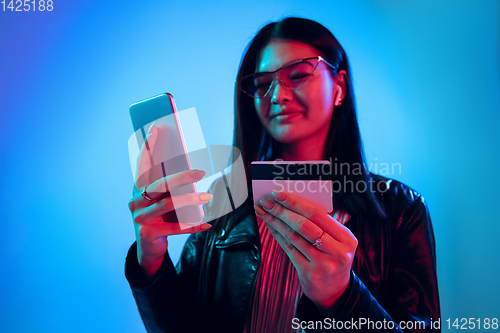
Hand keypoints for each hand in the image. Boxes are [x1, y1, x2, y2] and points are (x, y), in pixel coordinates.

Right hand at [128, 123, 212, 275]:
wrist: (148, 247)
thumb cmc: (160, 217)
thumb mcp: (161, 200)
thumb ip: (170, 188)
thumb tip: (194, 172)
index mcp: (139, 188)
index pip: (142, 163)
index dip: (149, 145)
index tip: (156, 128)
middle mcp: (136, 200)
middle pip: (159, 184)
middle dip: (181, 177)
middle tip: (201, 172)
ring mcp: (141, 217)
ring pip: (167, 205)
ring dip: (189, 201)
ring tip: (207, 197)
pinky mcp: (149, 233)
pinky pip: (174, 228)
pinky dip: (191, 226)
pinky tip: (205, 224)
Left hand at [254, 191, 356, 314]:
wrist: (335, 290)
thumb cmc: (332, 256)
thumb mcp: (336, 240)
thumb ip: (322, 224)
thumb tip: (291, 202)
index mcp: (347, 238)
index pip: (318, 214)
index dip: (296, 203)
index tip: (279, 194)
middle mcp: (337, 251)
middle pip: (304, 225)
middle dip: (282, 211)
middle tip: (266, 202)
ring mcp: (324, 264)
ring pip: (294, 237)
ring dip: (276, 222)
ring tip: (263, 212)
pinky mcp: (309, 274)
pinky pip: (289, 250)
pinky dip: (278, 235)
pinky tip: (270, 226)